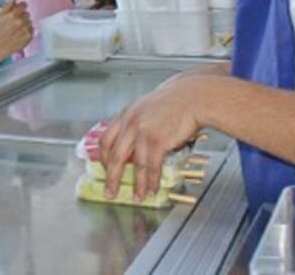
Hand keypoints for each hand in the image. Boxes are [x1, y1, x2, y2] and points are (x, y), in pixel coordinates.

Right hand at [0, 1, 31, 60]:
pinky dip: (27, 31)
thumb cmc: (0, 30)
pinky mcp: (29, 36)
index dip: (21, 7)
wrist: (0, 45)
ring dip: (25, 24)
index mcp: (13, 14)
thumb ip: (8, 5)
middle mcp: (21, 21)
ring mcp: (25, 29)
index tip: (20, 10)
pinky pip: (32, 29)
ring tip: (17, 29)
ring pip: (29, 22)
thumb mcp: (0, 15)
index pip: (24, 5)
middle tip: (15, 23)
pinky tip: (20, 34)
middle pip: (27, 14)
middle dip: (22, 17)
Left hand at [98, 74, 203, 198]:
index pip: (105, 141)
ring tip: (138, 197)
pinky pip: (152, 166)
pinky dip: (152, 180)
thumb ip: (135, 126)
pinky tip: (153, 188)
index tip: (105, 170)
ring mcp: (143, 132)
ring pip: (135, 165)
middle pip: (115, 156)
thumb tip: (132, 149)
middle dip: (112, 178)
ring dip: (137, 185)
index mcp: (125, 116)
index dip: (103, 159)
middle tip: (110, 192)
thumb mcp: (145, 109)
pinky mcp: (158, 140)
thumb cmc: (172, 103)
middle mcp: (130, 123)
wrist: (191, 97)